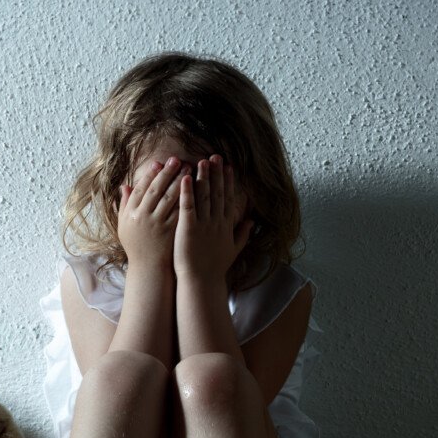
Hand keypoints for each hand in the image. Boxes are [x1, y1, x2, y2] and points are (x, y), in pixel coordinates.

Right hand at [115, 154, 182, 276]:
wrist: (148, 268)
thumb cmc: (136, 246)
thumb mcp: (124, 225)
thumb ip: (124, 204)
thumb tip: (125, 185)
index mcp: (131, 213)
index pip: (141, 188)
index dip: (150, 174)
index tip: (159, 163)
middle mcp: (143, 217)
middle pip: (156, 190)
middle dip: (167, 173)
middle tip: (177, 160)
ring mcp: (158, 224)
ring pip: (170, 198)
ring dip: (180, 182)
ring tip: (190, 169)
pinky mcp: (172, 231)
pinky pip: (180, 211)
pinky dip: (188, 198)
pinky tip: (196, 188)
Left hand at [173, 155, 251, 281]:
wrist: (201, 282)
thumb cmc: (215, 268)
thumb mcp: (234, 249)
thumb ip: (243, 234)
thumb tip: (252, 221)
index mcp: (226, 225)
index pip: (228, 198)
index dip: (228, 181)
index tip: (229, 167)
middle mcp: (216, 222)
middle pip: (218, 193)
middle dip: (217, 173)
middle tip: (216, 156)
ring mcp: (203, 225)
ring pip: (204, 196)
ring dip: (203, 177)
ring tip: (202, 161)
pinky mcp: (188, 229)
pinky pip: (188, 207)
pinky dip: (187, 191)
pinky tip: (185, 178)